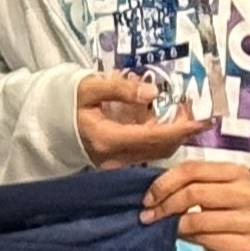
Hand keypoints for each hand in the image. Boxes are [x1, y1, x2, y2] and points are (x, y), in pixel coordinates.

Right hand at [77, 70, 209, 166]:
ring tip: (178, 109)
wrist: (45, 123)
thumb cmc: (65, 102)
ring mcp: (116, 163)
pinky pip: (147, 151)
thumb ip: (121, 89)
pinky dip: (160, 136)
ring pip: (157, 152)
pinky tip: (157, 118)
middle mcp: (115, 157)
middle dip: (182, 129)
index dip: (181, 128)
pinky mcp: (118, 162)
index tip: (203, 119)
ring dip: (173, 133)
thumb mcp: (89, 87)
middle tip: (194, 108)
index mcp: (108, 138)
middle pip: (161, 148)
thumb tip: (153, 93)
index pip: (154, 137)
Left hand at [142, 158, 249, 250]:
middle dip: (164, 205)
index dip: (164, 183)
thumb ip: (193, 183)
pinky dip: (186, 238)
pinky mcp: (246, 245)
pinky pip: (205, 240)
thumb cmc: (233, 207)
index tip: (147, 197)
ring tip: (161, 226)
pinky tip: (180, 236)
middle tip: (148, 215)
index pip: (192, 169)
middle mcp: (247, 194)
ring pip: (197, 220)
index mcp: (237, 172)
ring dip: (172, 224)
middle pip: (193, 193)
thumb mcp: (219, 187)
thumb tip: (153, 193)